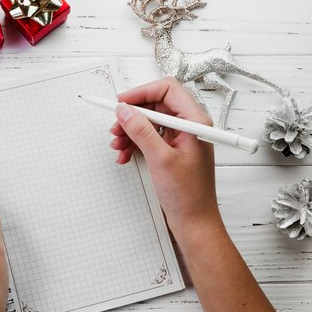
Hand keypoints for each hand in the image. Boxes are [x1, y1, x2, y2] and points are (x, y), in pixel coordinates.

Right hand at [109, 77, 223, 249]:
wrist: (194, 221)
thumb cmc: (188, 195)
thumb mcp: (160, 159)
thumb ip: (141, 131)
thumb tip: (125, 111)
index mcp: (195, 122)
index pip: (167, 89)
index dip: (142, 92)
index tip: (121, 102)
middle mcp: (189, 126)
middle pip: (155, 105)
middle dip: (132, 116)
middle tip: (116, 128)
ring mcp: (180, 138)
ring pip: (149, 122)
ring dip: (130, 131)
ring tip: (118, 146)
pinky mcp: (172, 150)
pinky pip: (149, 137)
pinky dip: (134, 144)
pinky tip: (125, 155)